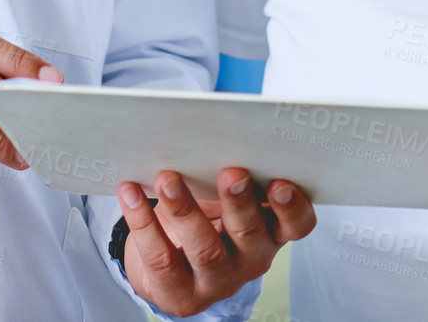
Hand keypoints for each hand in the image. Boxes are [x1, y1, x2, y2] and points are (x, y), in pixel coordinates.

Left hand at [118, 168, 315, 316]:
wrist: (170, 269)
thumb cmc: (206, 220)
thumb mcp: (224, 199)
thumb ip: (229, 175)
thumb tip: (209, 134)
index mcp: (271, 231)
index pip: (297, 225)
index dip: (292, 206)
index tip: (280, 182)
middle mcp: (250, 260)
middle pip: (250, 233)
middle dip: (239, 202)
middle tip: (231, 172)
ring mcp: (216, 281)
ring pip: (204, 249)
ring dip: (185, 209)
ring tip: (167, 178)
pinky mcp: (179, 294)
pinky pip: (160, 258)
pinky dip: (143, 222)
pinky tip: (130, 194)